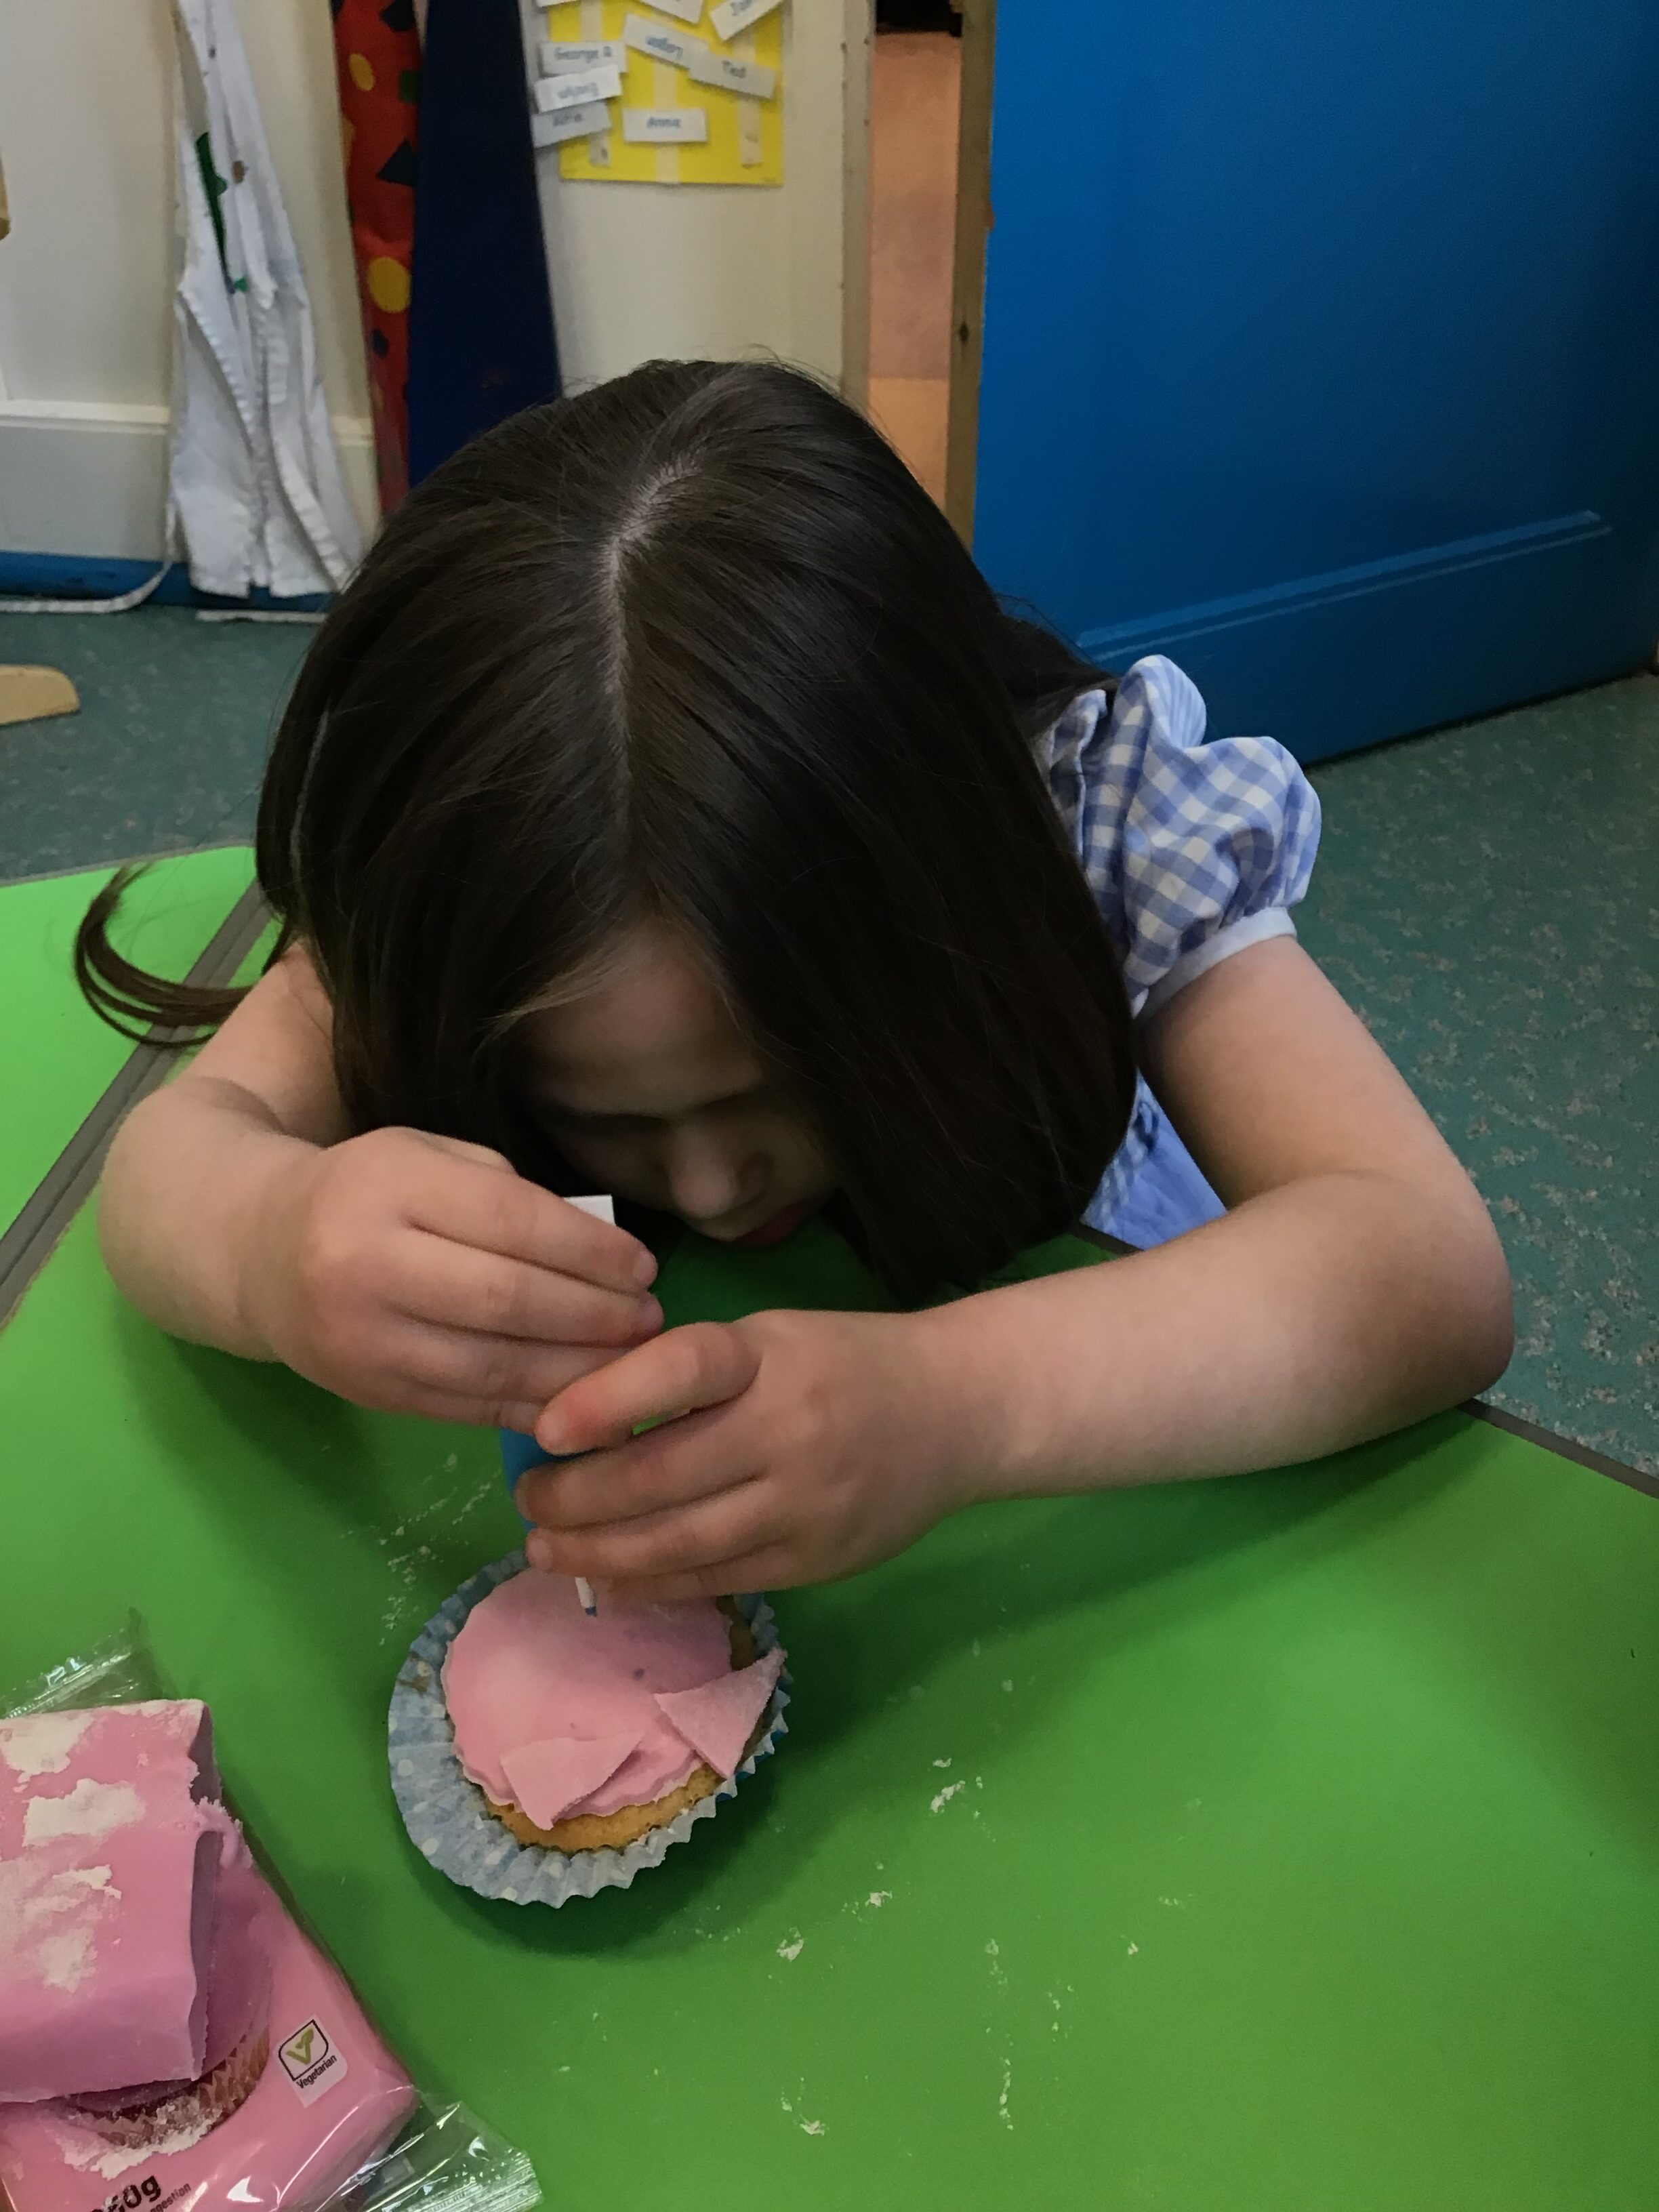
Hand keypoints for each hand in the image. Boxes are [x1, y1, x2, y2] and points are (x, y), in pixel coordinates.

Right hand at [241, 1127, 661, 1426]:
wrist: (254, 1250)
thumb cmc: (365, 1191)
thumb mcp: (427, 1155)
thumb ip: (506, 1195)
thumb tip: (605, 1254)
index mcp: (390, 1185)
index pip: (514, 1223)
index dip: (591, 1250)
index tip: (644, 1266)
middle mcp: (366, 1263)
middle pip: (508, 1300)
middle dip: (595, 1315)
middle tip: (650, 1319)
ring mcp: (362, 1338)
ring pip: (493, 1367)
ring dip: (576, 1371)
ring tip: (630, 1362)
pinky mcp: (367, 1392)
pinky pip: (469, 1409)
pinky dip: (535, 1409)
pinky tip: (582, 1400)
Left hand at [514, 1308, 974, 1599]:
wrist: (958, 1413)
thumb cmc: (844, 1363)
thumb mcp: (770, 1339)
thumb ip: (690, 1375)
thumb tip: (578, 1419)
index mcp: (768, 1357)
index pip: (680, 1372)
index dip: (604, 1400)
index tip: (544, 1428)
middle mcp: (787, 1430)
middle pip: (662, 1476)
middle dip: (576, 1496)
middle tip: (528, 1498)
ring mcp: (804, 1504)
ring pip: (680, 1542)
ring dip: (599, 1551)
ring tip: (546, 1547)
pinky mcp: (815, 1560)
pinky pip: (716, 1579)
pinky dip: (652, 1584)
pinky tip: (607, 1580)